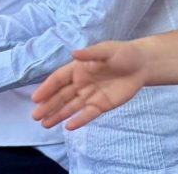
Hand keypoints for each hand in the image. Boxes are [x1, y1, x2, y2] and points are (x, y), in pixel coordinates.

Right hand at [32, 41, 147, 130]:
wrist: (142, 65)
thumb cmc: (122, 53)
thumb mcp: (106, 50)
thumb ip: (90, 54)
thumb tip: (74, 54)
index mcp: (77, 69)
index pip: (58, 80)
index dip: (47, 88)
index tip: (36, 99)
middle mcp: (80, 83)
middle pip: (60, 96)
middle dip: (48, 106)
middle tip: (35, 116)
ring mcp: (90, 95)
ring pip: (70, 107)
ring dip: (58, 115)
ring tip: (45, 124)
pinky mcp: (102, 105)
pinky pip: (88, 114)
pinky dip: (79, 120)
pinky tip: (68, 127)